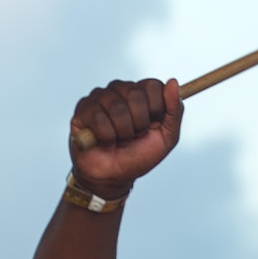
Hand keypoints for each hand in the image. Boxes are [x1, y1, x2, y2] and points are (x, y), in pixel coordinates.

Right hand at [68, 78, 182, 196]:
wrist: (113, 177)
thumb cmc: (139, 156)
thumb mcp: (167, 138)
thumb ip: (174, 111)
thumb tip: (173, 82)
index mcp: (142, 95)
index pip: (153, 85)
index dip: (156, 109)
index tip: (153, 126)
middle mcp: (120, 91)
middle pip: (135, 94)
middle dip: (139, 123)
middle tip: (134, 136)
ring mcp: (100, 97)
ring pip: (116, 106)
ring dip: (123, 132)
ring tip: (119, 140)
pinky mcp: (83, 108)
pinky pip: (98, 117)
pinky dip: (106, 137)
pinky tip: (104, 142)